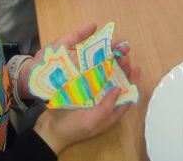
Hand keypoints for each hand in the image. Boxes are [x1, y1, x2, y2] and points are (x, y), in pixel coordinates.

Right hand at [26, 23, 139, 154]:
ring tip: (112, 52)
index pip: (126, 96)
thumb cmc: (71, 128)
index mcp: (109, 113)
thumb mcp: (91, 121)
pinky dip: (94, 67)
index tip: (135, 67)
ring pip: (105, 78)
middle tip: (123, 54)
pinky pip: (91, 77)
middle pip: (116, 84)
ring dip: (110, 65)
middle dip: (121, 69)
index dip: (132, 82)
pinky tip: (95, 56)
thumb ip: (106, 107)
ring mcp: (92, 96)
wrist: (48, 130)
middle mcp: (103, 103)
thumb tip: (119, 88)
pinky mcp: (81, 91)